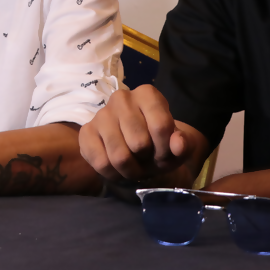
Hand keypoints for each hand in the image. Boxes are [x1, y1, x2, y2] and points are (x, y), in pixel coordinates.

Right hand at [78, 85, 203, 182]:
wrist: (135, 151)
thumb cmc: (157, 145)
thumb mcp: (176, 147)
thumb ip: (183, 144)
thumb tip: (179, 144)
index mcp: (147, 94)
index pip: (161, 126)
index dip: (166, 149)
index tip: (165, 152)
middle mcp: (121, 97)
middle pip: (139, 143)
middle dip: (146, 160)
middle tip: (147, 159)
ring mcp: (101, 114)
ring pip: (119, 156)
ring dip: (130, 170)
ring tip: (134, 165)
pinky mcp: (86, 132)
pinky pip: (101, 163)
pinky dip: (113, 174)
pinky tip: (118, 168)